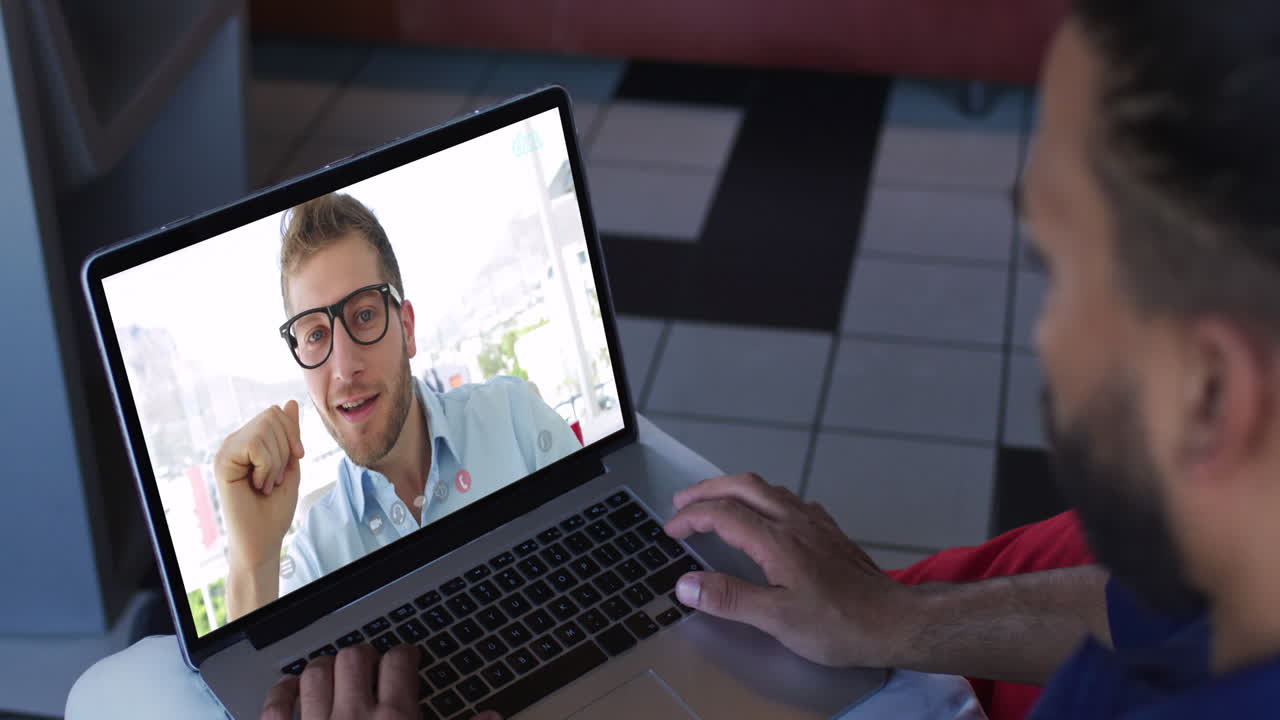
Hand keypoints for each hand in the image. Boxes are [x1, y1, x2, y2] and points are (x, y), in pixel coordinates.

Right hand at [215, 400, 305, 571]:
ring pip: (264, 428)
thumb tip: (290, 402)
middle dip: (286, 448)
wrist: (263, 539)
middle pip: (272, 416)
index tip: (295, 459)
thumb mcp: (291, 464)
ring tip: (266, 483)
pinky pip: (255, 444)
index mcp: (251, 441)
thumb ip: (290, 434)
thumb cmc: (275, 507)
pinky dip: (266, 467)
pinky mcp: (222, 461)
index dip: (293, 434)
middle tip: (275, 477)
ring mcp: (226, 450)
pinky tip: (257, 485)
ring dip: (276, 461)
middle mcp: (235, 442)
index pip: (277, 412)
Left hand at [260, 644, 504, 718]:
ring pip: (316, 673)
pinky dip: (282, 693)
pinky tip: (292, 692)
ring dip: (325, 667)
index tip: (406, 657)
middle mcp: (353, 718)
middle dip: (365, 656)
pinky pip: (276, 706)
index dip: (405, 654)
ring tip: (334, 672)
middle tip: (371, 665)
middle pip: (355, 658)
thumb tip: (492, 718)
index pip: (400, 662)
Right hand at [663, 473, 919, 667]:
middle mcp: (796, 522)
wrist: (894, 621)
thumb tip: (686, 584)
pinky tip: (766, 515)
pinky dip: (764, 498)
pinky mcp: (830, 531)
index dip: (691, 518)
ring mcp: (815, 523)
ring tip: (715, 501)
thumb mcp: (777, 619)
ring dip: (735, 489)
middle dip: (708, 489)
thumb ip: (730, 598)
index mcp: (777, 540)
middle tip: (683, 502)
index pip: (722, 514)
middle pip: (743, 486)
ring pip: (768, 488)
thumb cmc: (840, 624)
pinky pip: (790, 499)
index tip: (671, 529)